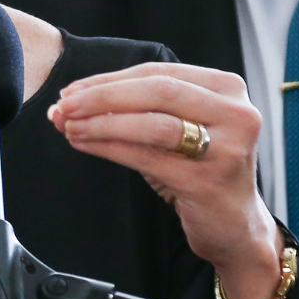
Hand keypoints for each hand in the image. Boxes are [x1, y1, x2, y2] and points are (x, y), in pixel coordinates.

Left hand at [48, 63, 281, 298]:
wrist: (235, 226)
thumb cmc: (199, 168)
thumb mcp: (179, 126)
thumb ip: (136, 106)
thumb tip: (72, 97)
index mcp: (227, 88)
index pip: (157, 72)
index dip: (110, 79)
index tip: (72, 88)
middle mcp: (235, 113)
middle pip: (156, 91)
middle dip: (103, 96)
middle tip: (64, 104)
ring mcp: (225, 148)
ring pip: (152, 124)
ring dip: (102, 122)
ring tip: (69, 125)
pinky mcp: (207, 181)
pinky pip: (148, 157)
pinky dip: (110, 147)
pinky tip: (84, 143)